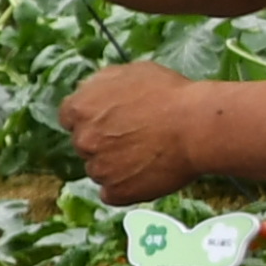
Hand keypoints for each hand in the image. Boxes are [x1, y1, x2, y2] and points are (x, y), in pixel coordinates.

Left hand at [64, 60, 202, 203]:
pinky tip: (144, 175)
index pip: (69, 117)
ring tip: (146, 156)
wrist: (196, 126)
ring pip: (98, 170)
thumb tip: (88, 91)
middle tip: (133, 137)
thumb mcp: (129, 72)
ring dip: (115, 166)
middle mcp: (83, 140)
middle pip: (84, 144)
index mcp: (79, 108)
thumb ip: (100, 83)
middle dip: (103, 141)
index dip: (90, 118)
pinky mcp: (116, 192)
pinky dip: (125, 187)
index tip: (108, 120)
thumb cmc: (169, 94)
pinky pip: (112, 193)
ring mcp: (98, 169)